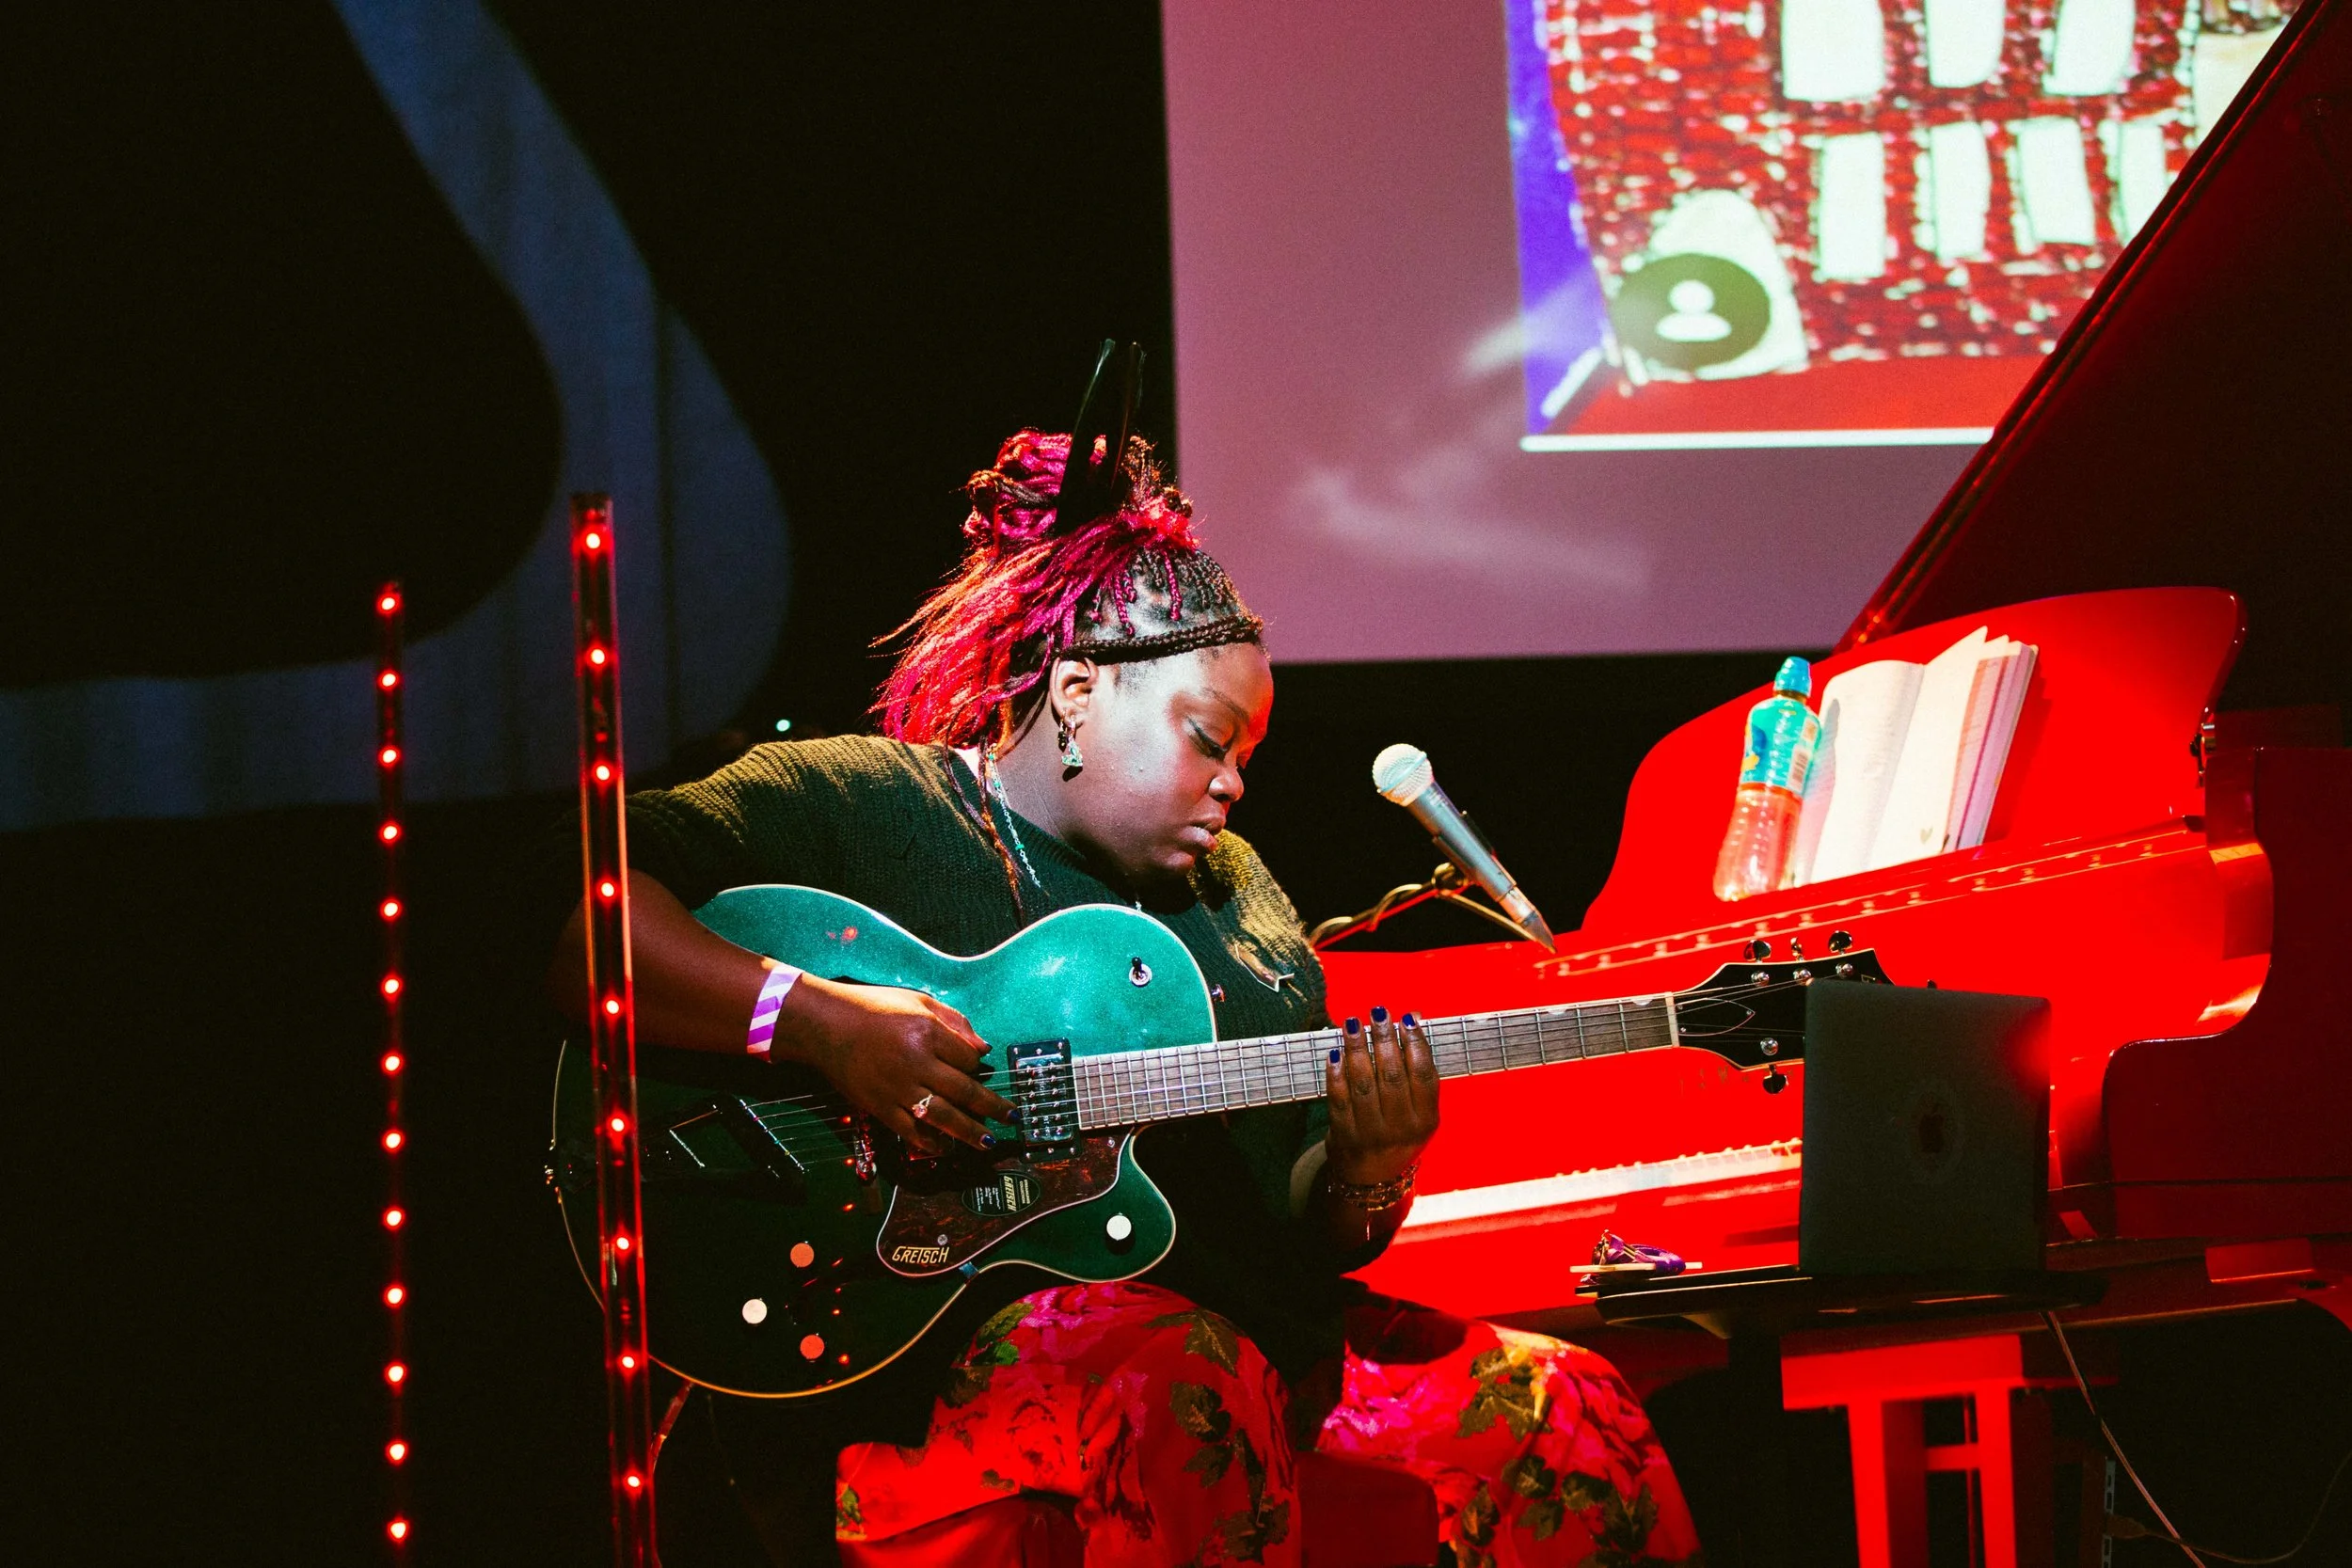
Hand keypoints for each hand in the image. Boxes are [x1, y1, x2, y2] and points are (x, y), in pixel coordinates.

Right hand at [780, 976, 1011, 1153]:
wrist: (824, 1025)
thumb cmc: (873, 1007)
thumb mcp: (918, 1000)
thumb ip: (954, 1022)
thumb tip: (983, 1049)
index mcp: (927, 1032)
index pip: (967, 1059)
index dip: (976, 1066)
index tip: (977, 1070)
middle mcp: (916, 1062)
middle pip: (964, 1091)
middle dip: (992, 1107)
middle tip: (1012, 1118)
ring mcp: (897, 1088)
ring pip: (942, 1116)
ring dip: (969, 1132)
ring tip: (987, 1142)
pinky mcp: (878, 1106)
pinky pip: (909, 1131)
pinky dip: (929, 1142)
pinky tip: (944, 1148)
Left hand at [1325, 1007, 1437, 1184]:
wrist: (1371, 1180)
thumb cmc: (1398, 1133)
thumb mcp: (1418, 1110)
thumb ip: (1417, 1069)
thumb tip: (1412, 1018)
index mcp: (1426, 1121)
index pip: (1423, 1075)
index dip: (1416, 1044)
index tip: (1406, 1019)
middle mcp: (1401, 1129)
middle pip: (1392, 1075)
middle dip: (1384, 1039)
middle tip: (1377, 1013)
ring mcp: (1372, 1135)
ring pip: (1363, 1084)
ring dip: (1357, 1049)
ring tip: (1352, 1024)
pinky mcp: (1345, 1137)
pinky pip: (1339, 1100)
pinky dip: (1335, 1074)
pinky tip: (1335, 1052)